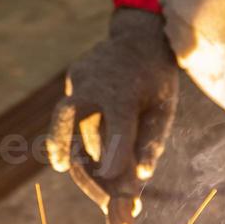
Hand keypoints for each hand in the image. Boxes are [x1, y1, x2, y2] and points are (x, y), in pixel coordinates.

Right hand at [48, 8, 177, 210]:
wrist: (140, 38)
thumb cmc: (157, 80)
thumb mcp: (164, 109)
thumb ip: (151, 142)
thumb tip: (141, 177)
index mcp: (123, 90)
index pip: (115, 126)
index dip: (113, 155)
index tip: (113, 185)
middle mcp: (94, 82)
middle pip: (65, 116)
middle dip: (61, 148)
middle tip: (63, 171)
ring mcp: (79, 78)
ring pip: (66, 121)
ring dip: (72, 150)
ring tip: (91, 176)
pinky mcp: (72, 79)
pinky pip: (73, 113)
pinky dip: (81, 136)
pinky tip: (97, 151)